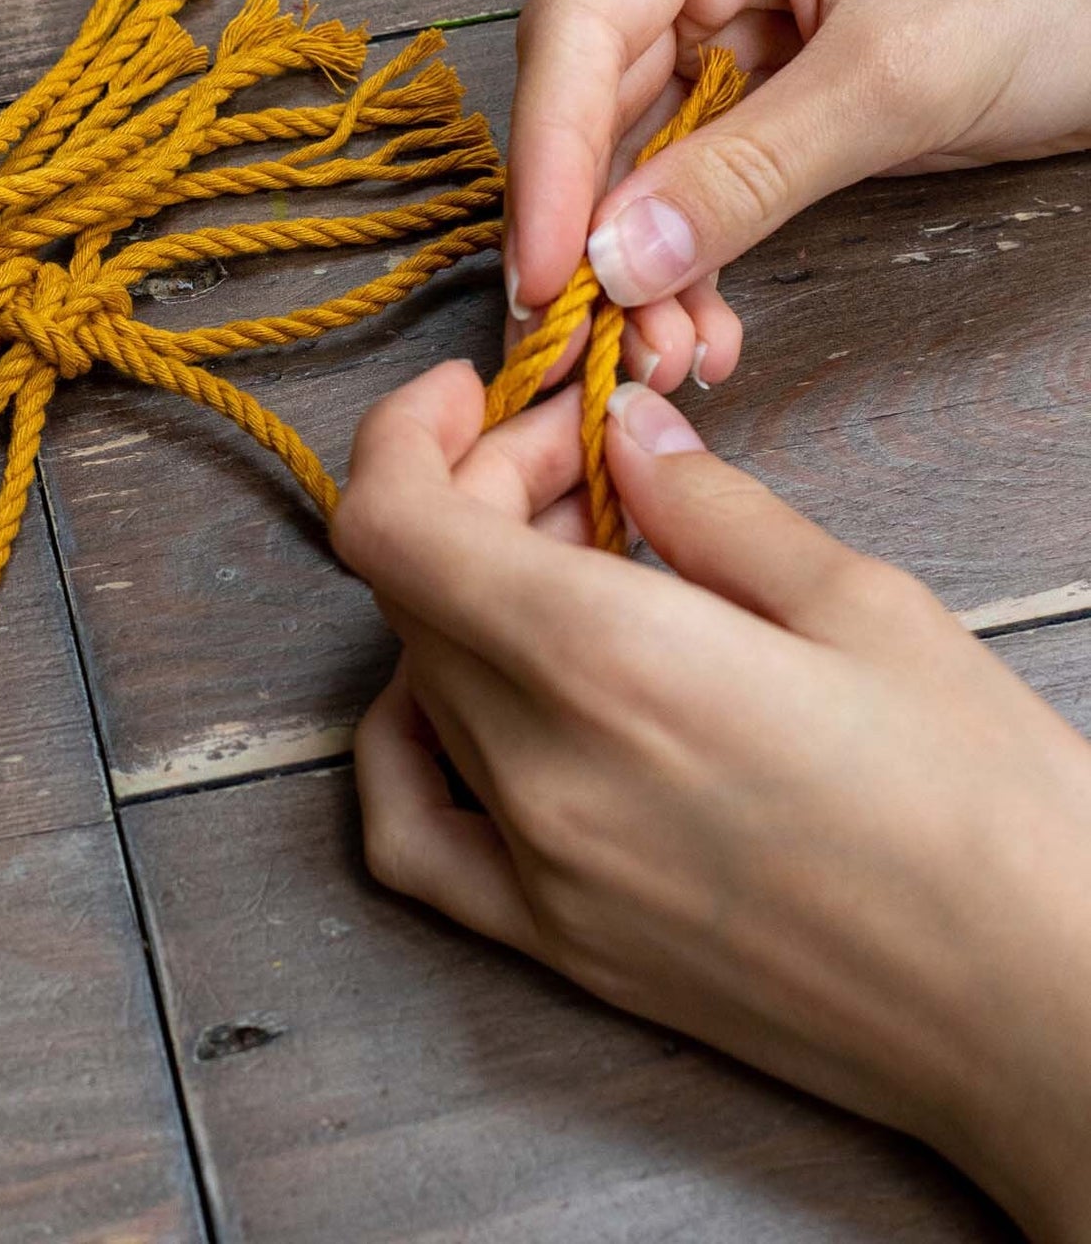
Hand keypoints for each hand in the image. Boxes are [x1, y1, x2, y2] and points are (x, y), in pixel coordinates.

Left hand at [333, 362, 1090, 1240]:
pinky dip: (407, 742)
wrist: (1050, 1021)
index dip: (406, 437)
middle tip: (587, 466)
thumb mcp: (863, 605)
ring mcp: (536, 868)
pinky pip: (411, 835)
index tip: (475, 396)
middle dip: (478, 494)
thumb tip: (623, 430)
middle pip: (417, 587)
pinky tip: (474, 696)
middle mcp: (539, 767)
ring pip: (423, 678)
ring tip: (580, 563)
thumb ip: (708, 505)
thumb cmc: (988, 808)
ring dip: (469, 595)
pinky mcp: (559, 945)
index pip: (393, 524)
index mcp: (608, 660)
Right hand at [507, 0, 1090, 390]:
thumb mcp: (897, 78)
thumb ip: (743, 175)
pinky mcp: (751, 81)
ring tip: (668, 352)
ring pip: (633, 158)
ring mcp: (716, 13)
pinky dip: (692, 258)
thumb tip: (611, 265)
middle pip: (592, 100)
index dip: (551, 157)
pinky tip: (703, 326)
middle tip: (593, 338)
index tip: (544, 273)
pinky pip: (689, 179)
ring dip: (642, 265)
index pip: (581, 27)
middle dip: (597, 231)